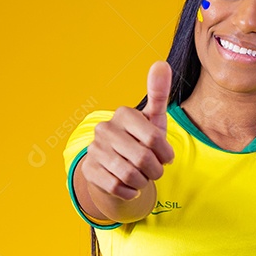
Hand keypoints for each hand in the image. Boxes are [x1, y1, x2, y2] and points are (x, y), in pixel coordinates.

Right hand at [81, 61, 174, 200]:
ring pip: (130, 175)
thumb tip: (161, 63)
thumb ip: (159, 93)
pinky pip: (117, 187)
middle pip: (143, 159)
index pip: (155, 139)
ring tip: (142, 176)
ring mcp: (94, 149)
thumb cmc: (140, 140)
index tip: (166, 157)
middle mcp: (105, 128)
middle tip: (154, 170)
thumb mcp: (153, 119)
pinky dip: (129, 191)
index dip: (166, 154)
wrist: (117, 166)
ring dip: (142, 181)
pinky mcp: (89, 169)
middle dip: (155, 171)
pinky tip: (130, 186)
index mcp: (124, 113)